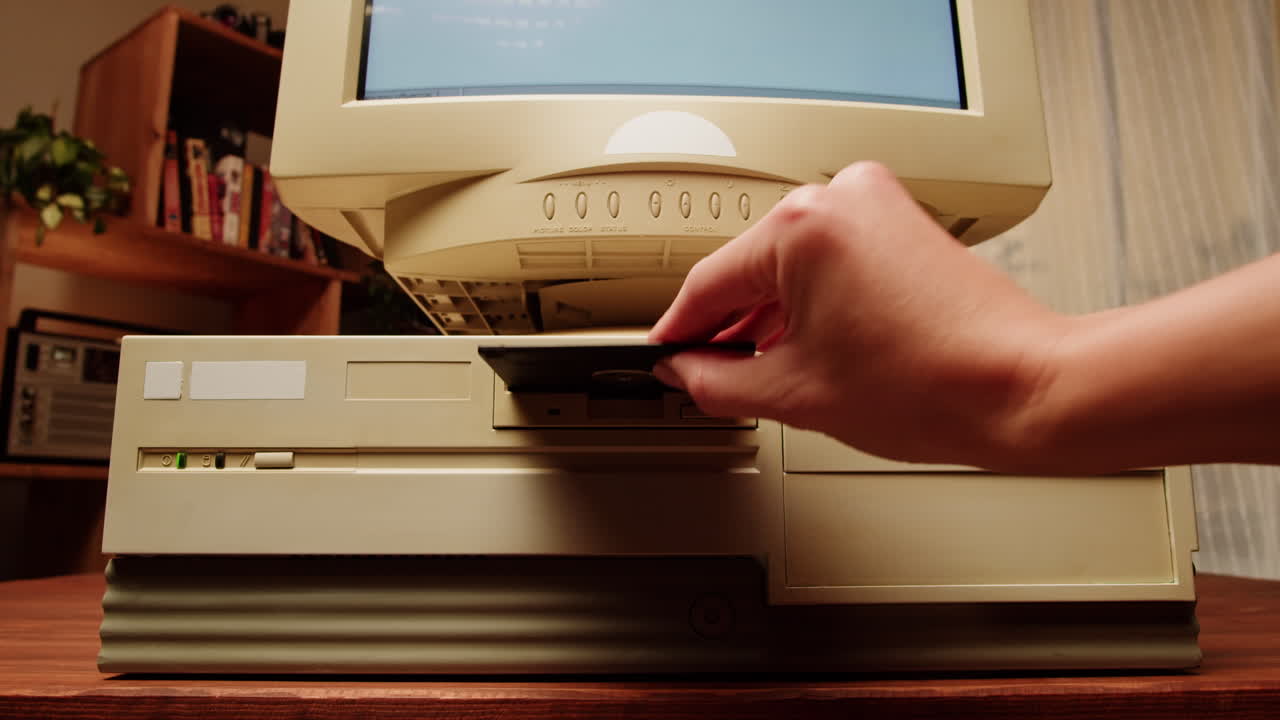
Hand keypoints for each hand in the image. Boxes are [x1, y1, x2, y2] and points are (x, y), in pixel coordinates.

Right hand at [648, 162, 1072, 470]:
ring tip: (756, 371)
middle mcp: (839, 197)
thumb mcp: (796, 394)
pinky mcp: (901, 221)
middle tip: (705, 375)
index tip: (666, 357)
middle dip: (727, 326)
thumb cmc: (937, 385)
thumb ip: (718, 381)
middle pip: (751, 267)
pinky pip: (830, 257)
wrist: (1024, 389)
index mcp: (803, 227)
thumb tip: (687, 371)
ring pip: (790, 263)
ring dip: (768, 315)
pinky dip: (808, 299)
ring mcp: (876, 204)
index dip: (680, 332)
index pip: (710, 282)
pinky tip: (800, 345)